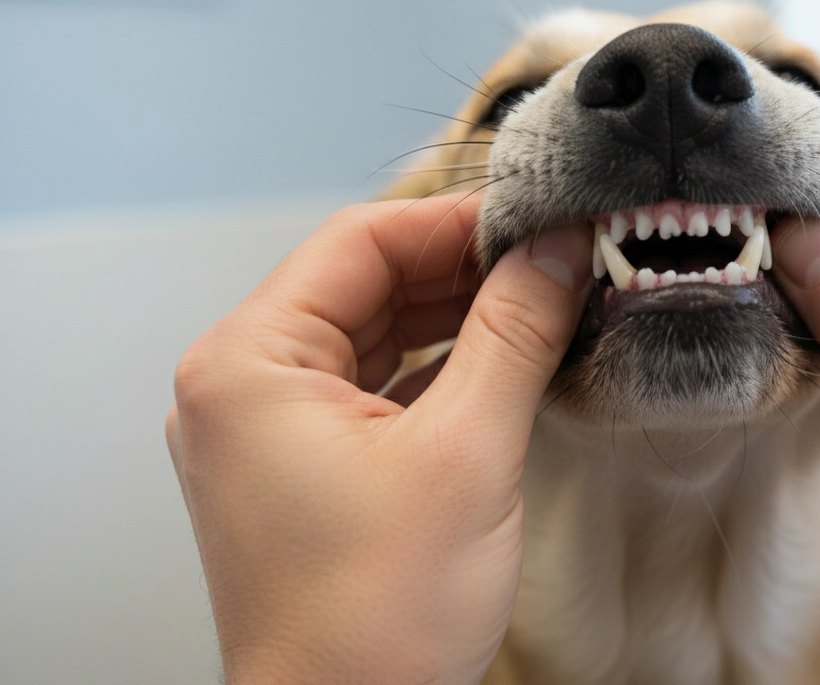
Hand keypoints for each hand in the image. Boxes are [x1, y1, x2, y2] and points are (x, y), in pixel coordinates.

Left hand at [167, 195, 591, 683]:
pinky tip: (507, 364)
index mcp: (249, 366)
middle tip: (556, 262)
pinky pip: (376, 388)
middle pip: (366, 284)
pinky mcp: (306, 468)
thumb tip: (556, 251)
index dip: (458, 222)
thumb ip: (514, 334)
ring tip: (545, 306)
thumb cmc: (377, 618)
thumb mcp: (469, 453)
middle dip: (466, 271)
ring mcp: (271, 431)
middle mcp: (243, 388)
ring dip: (459, 319)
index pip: (360, 242)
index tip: (539, 220)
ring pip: (376, 336)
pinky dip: (441, 371)